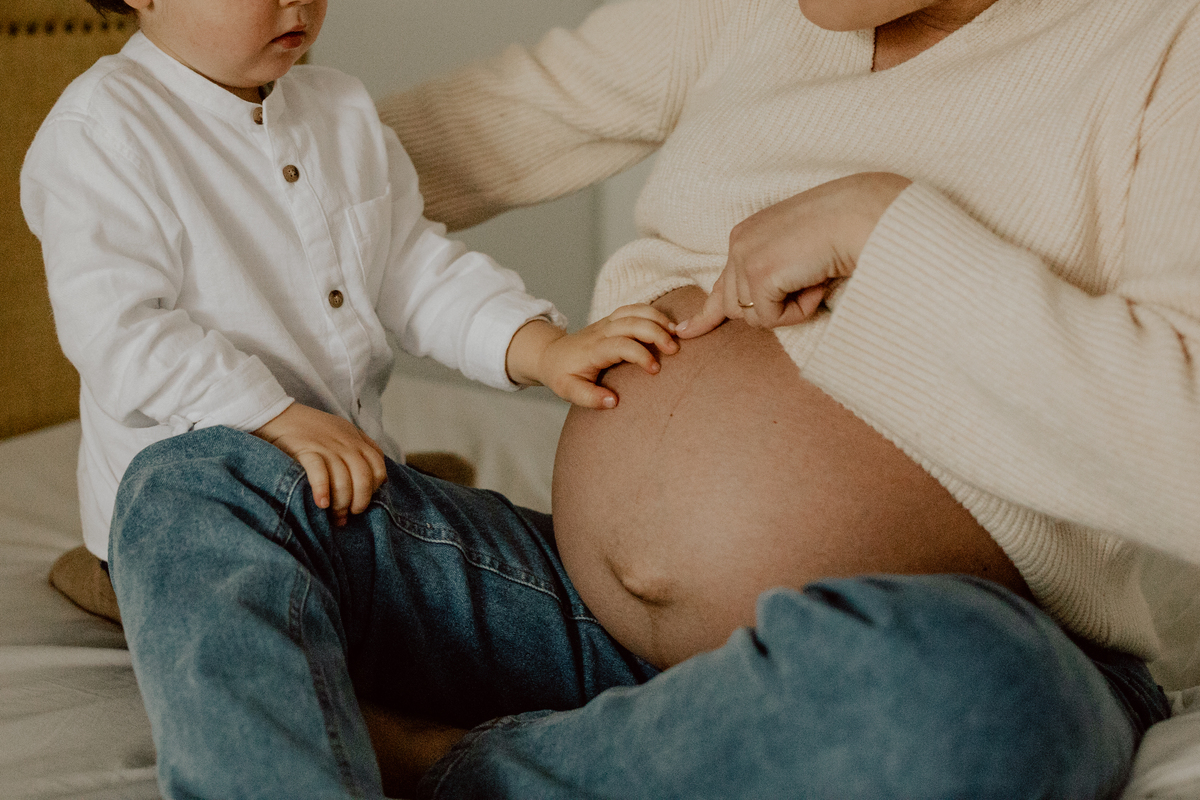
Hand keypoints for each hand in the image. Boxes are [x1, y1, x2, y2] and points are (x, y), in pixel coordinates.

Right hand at [253, 403, 387, 525]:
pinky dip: (323, 490)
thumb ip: (358, 449)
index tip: (363, 499)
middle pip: (363, 477)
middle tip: (350, 514)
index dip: (374, 488)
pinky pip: (320, 473)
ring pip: (344, 480)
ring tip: (335, 517)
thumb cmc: (310, 429)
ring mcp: (327, 447)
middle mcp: (346, 443)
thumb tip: (371, 481)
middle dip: (360, 500)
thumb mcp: (341, 432)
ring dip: (341, 503)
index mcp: (356, 440)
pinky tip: (321, 504)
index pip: (378, 466)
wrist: (277, 414)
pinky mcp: (306, 450)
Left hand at [505, 306, 678, 407]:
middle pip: (632, 322)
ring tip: (677, 334)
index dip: (640, 355)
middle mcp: (602, 331)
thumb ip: (590, 398)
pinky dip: (653, 312)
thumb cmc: (563, 375)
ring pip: (635, 311)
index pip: (621, 345)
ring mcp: (607, 322)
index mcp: (593, 350)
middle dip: (656, 333)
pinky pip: (635, 308)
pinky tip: (668, 325)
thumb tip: (614, 401)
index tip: (655, 370)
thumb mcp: (569, 391)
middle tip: (675, 350)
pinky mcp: (613, 319)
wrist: (551, 354)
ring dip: (658, 319)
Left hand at [677, 172, 911, 337]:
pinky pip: (773, 319)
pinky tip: (815, 282)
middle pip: (738, 309)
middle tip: (809, 282)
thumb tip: (752, 312)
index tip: (685, 331)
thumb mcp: (797, 253)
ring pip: (754, 317)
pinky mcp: (759, 275)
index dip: (705, 313)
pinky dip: (799, 311)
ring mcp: (746, 258)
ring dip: (789, 309)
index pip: (722, 283)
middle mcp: (738, 244)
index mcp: (746, 236)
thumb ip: (770, 277)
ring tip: (814, 278)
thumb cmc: (844, 232)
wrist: (863, 215)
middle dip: (773, 309)